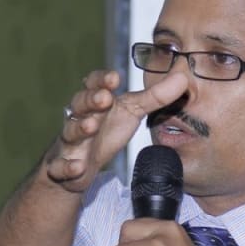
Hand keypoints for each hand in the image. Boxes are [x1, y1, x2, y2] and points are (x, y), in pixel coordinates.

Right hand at [43, 70, 188, 192]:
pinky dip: (67, 167)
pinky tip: (77, 168)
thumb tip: (183, 77)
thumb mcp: (131, 113)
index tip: (115, 78)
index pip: (94, 84)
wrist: (80, 166)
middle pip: (80, 104)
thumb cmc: (105, 131)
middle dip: (91, 100)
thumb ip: (155, 97)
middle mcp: (80, 118)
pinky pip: (61, 166)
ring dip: (79, 128)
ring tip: (90, 127)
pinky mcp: (64, 166)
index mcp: (96, 102)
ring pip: (69, 132)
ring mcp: (70, 143)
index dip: (101, 80)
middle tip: (105, 99)